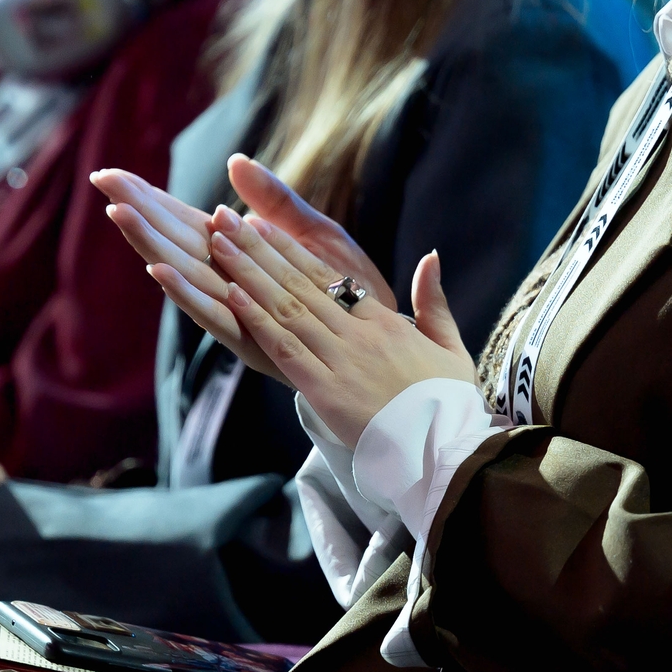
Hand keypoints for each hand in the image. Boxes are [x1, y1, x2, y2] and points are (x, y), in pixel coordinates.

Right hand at [93, 156, 393, 379]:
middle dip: (139, 213)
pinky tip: (161, 271)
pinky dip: (187, 294)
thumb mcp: (313, 234)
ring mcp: (238, 315)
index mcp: (239, 259)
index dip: (149, 198)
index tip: (111, 173)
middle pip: (174, 243)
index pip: (184, 222)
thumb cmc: (350, 290)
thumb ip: (274, 200)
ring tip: (120, 215)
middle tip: (102, 180)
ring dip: (151, 245)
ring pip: (185, 276)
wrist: (388, 348)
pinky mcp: (254, 341)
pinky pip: (215, 316)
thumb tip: (235, 161)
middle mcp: (230, 285)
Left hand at [202, 208, 471, 443]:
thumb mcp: (451, 346)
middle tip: (227, 221)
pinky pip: (285, 348)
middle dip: (260, 250)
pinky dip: (257, 320)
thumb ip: (434, 301)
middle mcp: (358, 334)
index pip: (330, 278)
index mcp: (385, 323)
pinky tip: (233, 295)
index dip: (291, 251)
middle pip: (300, 283)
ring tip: (220, 245)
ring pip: (287, 308)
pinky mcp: (325, 390)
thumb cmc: (449, 404)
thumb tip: (431, 257)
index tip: (264, 226)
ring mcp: (340, 360)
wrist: (445, 450)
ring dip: (249, 274)